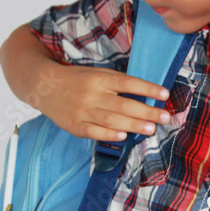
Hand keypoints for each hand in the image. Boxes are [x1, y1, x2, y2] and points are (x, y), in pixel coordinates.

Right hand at [39, 63, 171, 141]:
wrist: (45, 87)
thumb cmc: (77, 80)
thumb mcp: (96, 74)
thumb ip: (117, 83)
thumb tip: (145, 94)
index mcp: (99, 79)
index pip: (128, 83)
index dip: (147, 88)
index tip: (164, 94)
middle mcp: (92, 94)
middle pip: (123, 105)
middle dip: (147, 112)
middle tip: (165, 117)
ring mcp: (83, 111)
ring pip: (112, 120)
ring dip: (134, 126)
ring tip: (151, 129)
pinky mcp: (76, 126)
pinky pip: (95, 132)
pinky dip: (110, 135)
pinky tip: (124, 137)